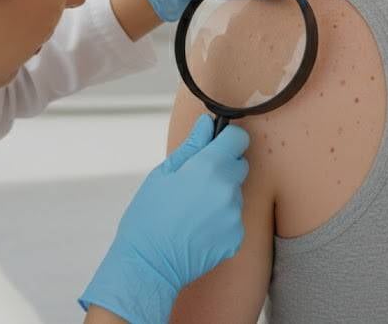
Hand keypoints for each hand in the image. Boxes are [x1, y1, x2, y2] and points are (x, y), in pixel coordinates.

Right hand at [79, 115, 249, 323]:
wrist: (149, 264)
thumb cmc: (148, 217)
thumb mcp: (163, 174)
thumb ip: (191, 146)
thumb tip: (206, 123)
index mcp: (209, 168)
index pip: (238, 138)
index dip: (227, 138)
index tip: (217, 144)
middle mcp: (228, 190)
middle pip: (240, 166)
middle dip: (223, 167)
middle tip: (196, 181)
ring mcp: (235, 216)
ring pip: (235, 194)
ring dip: (221, 195)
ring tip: (193, 209)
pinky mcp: (237, 238)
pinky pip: (234, 219)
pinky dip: (221, 220)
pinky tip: (198, 228)